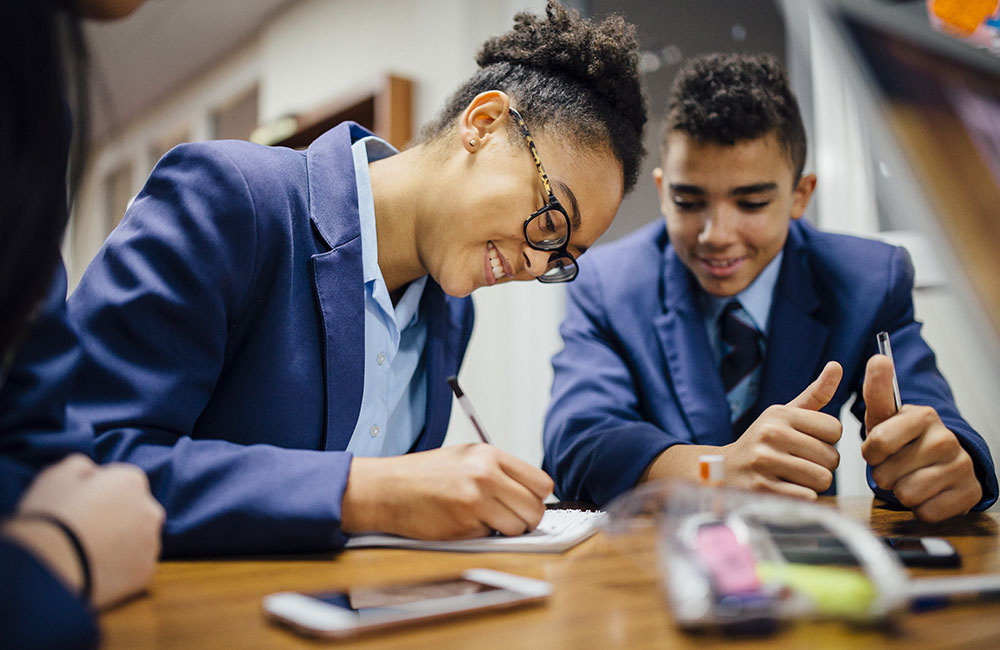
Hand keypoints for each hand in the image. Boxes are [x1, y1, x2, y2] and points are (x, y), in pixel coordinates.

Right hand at [6, 454, 164, 608]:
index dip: (100, 494)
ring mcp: (150, 544)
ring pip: (139, 540)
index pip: (123, 482)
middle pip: (136, 510)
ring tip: (87, 553)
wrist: (46, 568)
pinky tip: (95, 571)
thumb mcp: (57, 475)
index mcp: (132, 481)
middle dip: (117, 518)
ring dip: (122, 544)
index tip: (81, 507)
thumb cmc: (49, 517)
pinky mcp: (145, 574)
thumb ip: (82, 466)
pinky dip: (120, 570)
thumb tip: (92, 472)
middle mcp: (150, 510)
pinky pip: (134, 567)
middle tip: (84, 531)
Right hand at [341, 444, 552, 538]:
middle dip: (526, 519)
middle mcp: (486, 476)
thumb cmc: (426, 474)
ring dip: (505, 530)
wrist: (388, 489)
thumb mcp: (466, 457)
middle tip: (510, 518)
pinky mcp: (464, 526)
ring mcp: (475, 502)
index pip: (541, 483)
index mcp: (490, 455)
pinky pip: (490, 537)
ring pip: (517, 528)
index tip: (528, 502)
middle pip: (535, 509)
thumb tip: (532, 492)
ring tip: (484, 520)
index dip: (538, 498)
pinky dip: (481, 535)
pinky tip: (462, 523)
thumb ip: (499, 470)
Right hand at [721, 361, 843, 498]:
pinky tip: (785, 488)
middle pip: (832, 457)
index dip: (827, 440)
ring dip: (813, 483)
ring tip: (793, 476)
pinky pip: (807, 497)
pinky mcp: (763, 489)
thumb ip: (814, 394)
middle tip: (800, 462)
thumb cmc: (762, 442)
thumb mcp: (783, 415)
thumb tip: (837, 366)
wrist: (724, 470)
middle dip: (822, 464)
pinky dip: (803, 497)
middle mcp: (771, 434)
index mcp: (779, 414)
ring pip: (822, 478)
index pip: (835, 428)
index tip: (808, 442)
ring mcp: (765, 462)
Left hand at [861, 354, 980, 521]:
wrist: (941, 461)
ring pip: (906, 495)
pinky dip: (920, 507)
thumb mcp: (884, 415)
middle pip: (887, 474)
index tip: (878, 448)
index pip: (877, 443)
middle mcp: (946, 439)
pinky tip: (927, 492)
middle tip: (896, 465)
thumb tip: (878, 357)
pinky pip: (926, 512)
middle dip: (884, 474)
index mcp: (924, 415)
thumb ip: (877, 389)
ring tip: (909, 477)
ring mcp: (961, 466)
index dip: (871, 453)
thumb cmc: (904, 438)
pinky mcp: (969, 494)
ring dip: (900, 491)